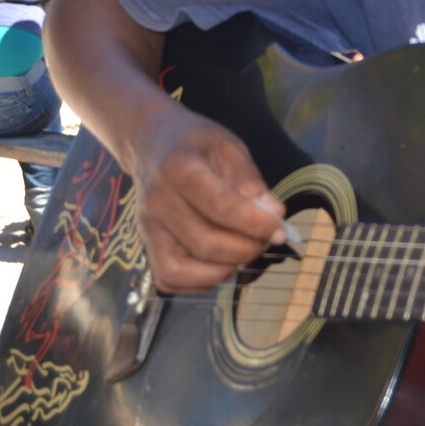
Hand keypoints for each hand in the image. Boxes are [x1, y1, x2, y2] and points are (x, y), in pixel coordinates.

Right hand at [127, 101, 289, 293]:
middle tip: (264, 240)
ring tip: (243, 251)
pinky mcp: (145, 246)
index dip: (255, 223)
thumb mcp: (228, 146)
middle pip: (205, 243)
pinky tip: (219, 263)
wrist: (151, 144)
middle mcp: (157, 201)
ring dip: (223, 269)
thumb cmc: (195, 144)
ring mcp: (147, 227)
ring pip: (182, 269)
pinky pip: (168, 279)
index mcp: (178, 167)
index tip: (279, 229)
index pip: (221, 206)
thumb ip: (250, 180)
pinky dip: (198, 282)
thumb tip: (274, 214)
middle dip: (245, 249)